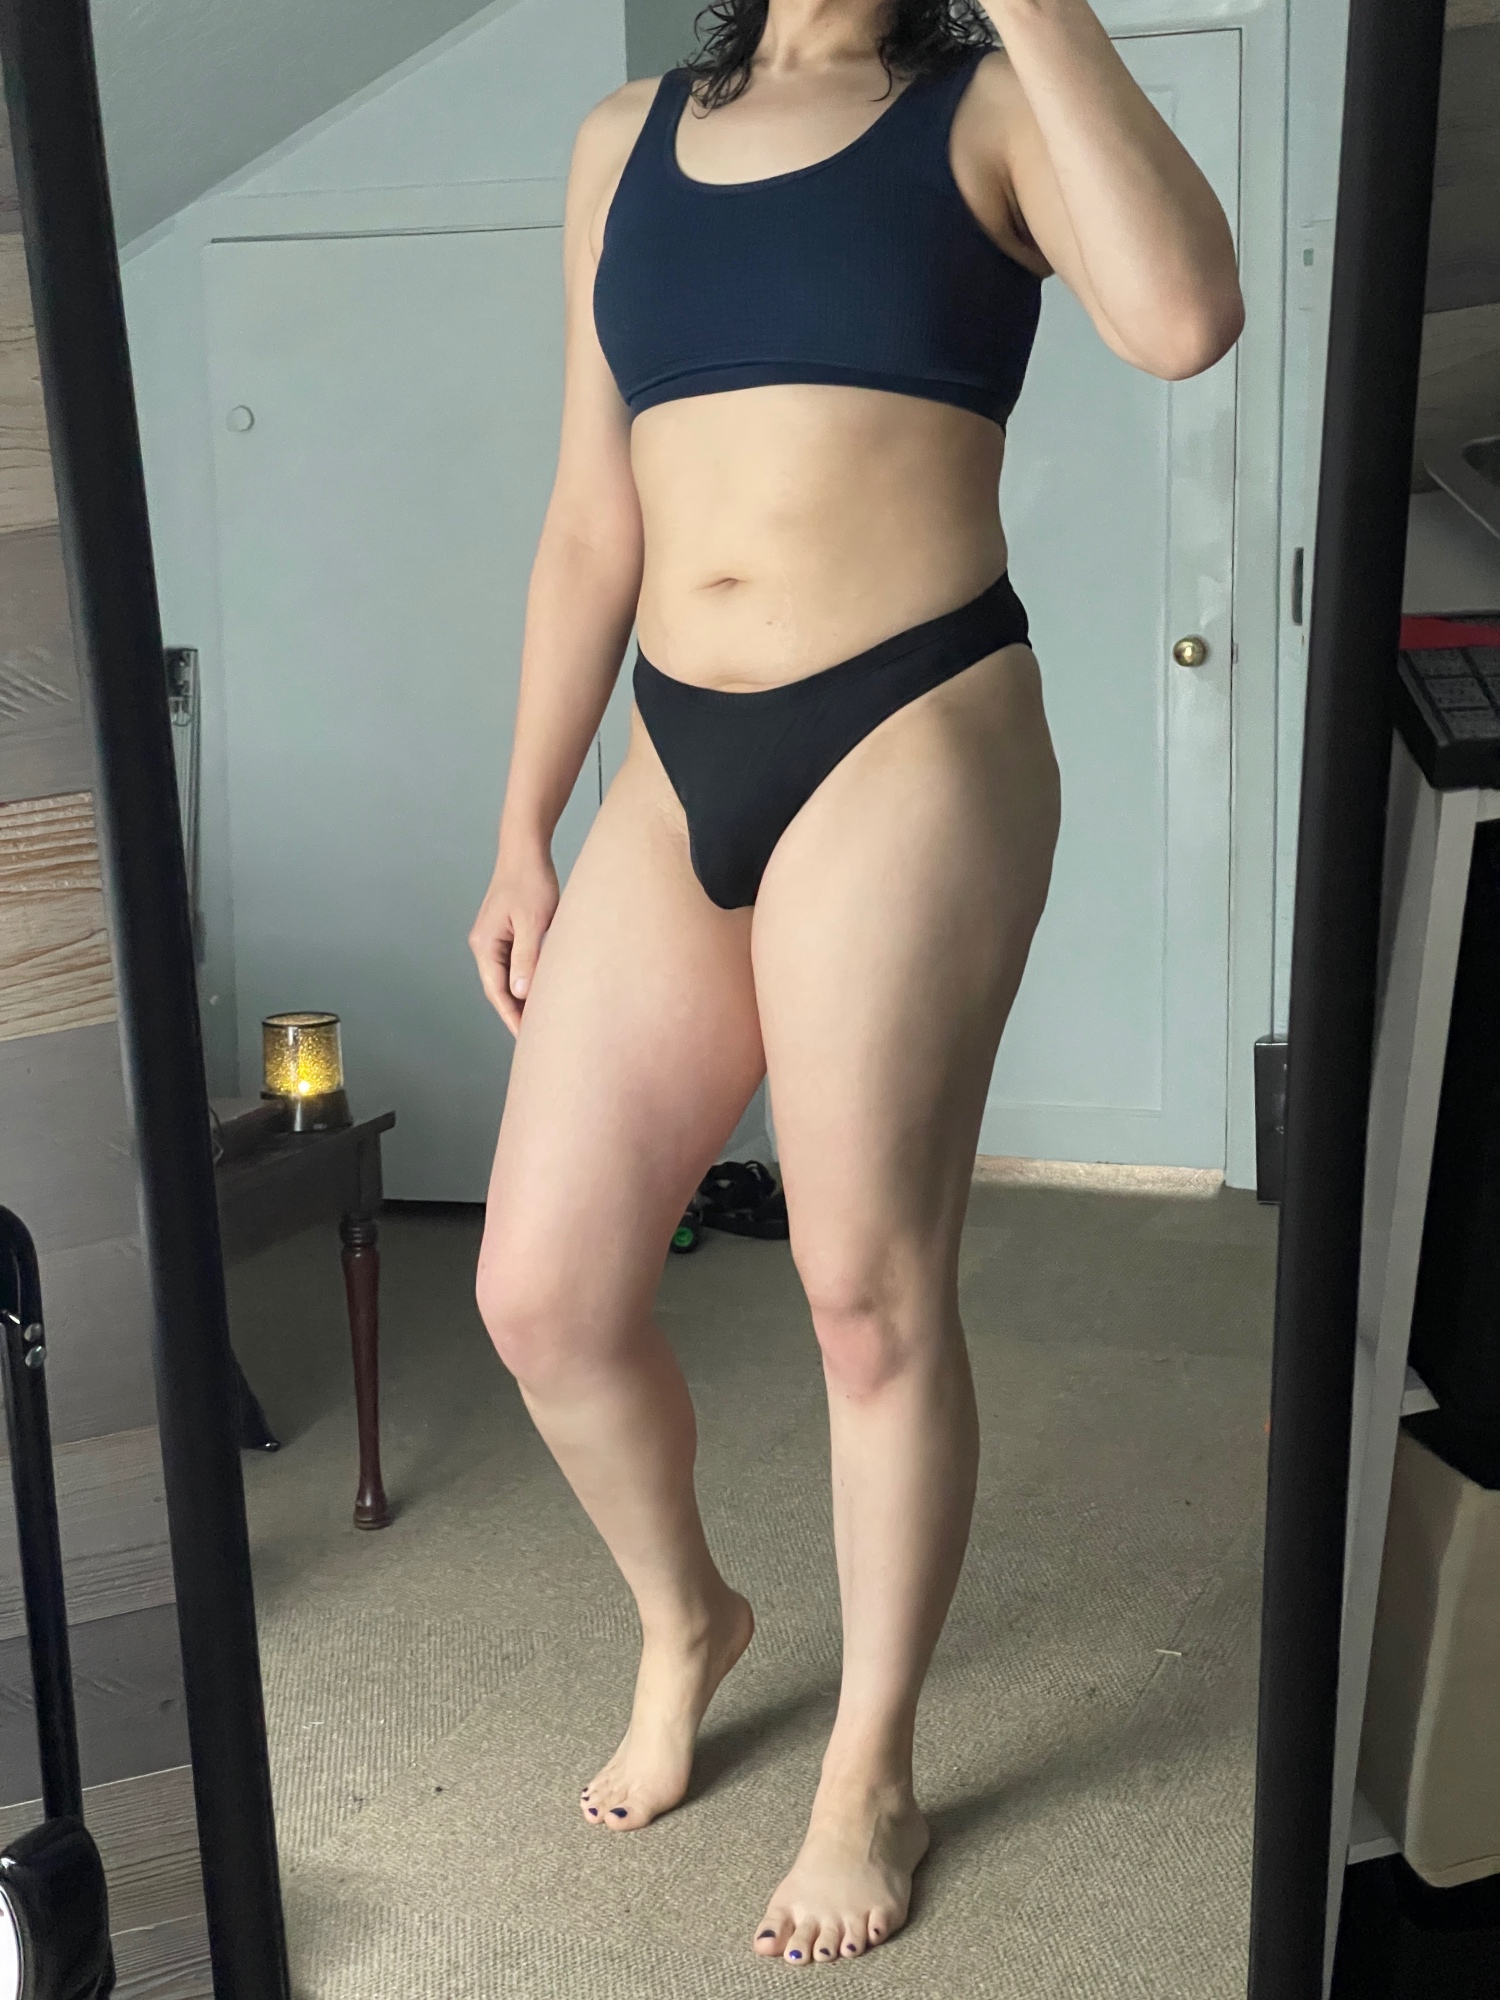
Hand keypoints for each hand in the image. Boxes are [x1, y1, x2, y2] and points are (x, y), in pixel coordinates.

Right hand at [468, 848, 558, 1035]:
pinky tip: (541, 991)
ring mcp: (493, 939)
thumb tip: (522, 993)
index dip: (512, 1017)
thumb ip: (527, 957)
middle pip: (499, 989)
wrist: (525, 851)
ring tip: (542, 1021)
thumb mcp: (533, 922)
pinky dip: (526, 980)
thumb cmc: (530, 882)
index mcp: (485, 945)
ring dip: (522, 999)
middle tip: (538, 1039)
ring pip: (507, 978)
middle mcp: (484, 945)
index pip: (497, 992)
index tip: (527, 1039)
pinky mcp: (506, 933)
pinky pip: (514, 965)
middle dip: (516, 1013)